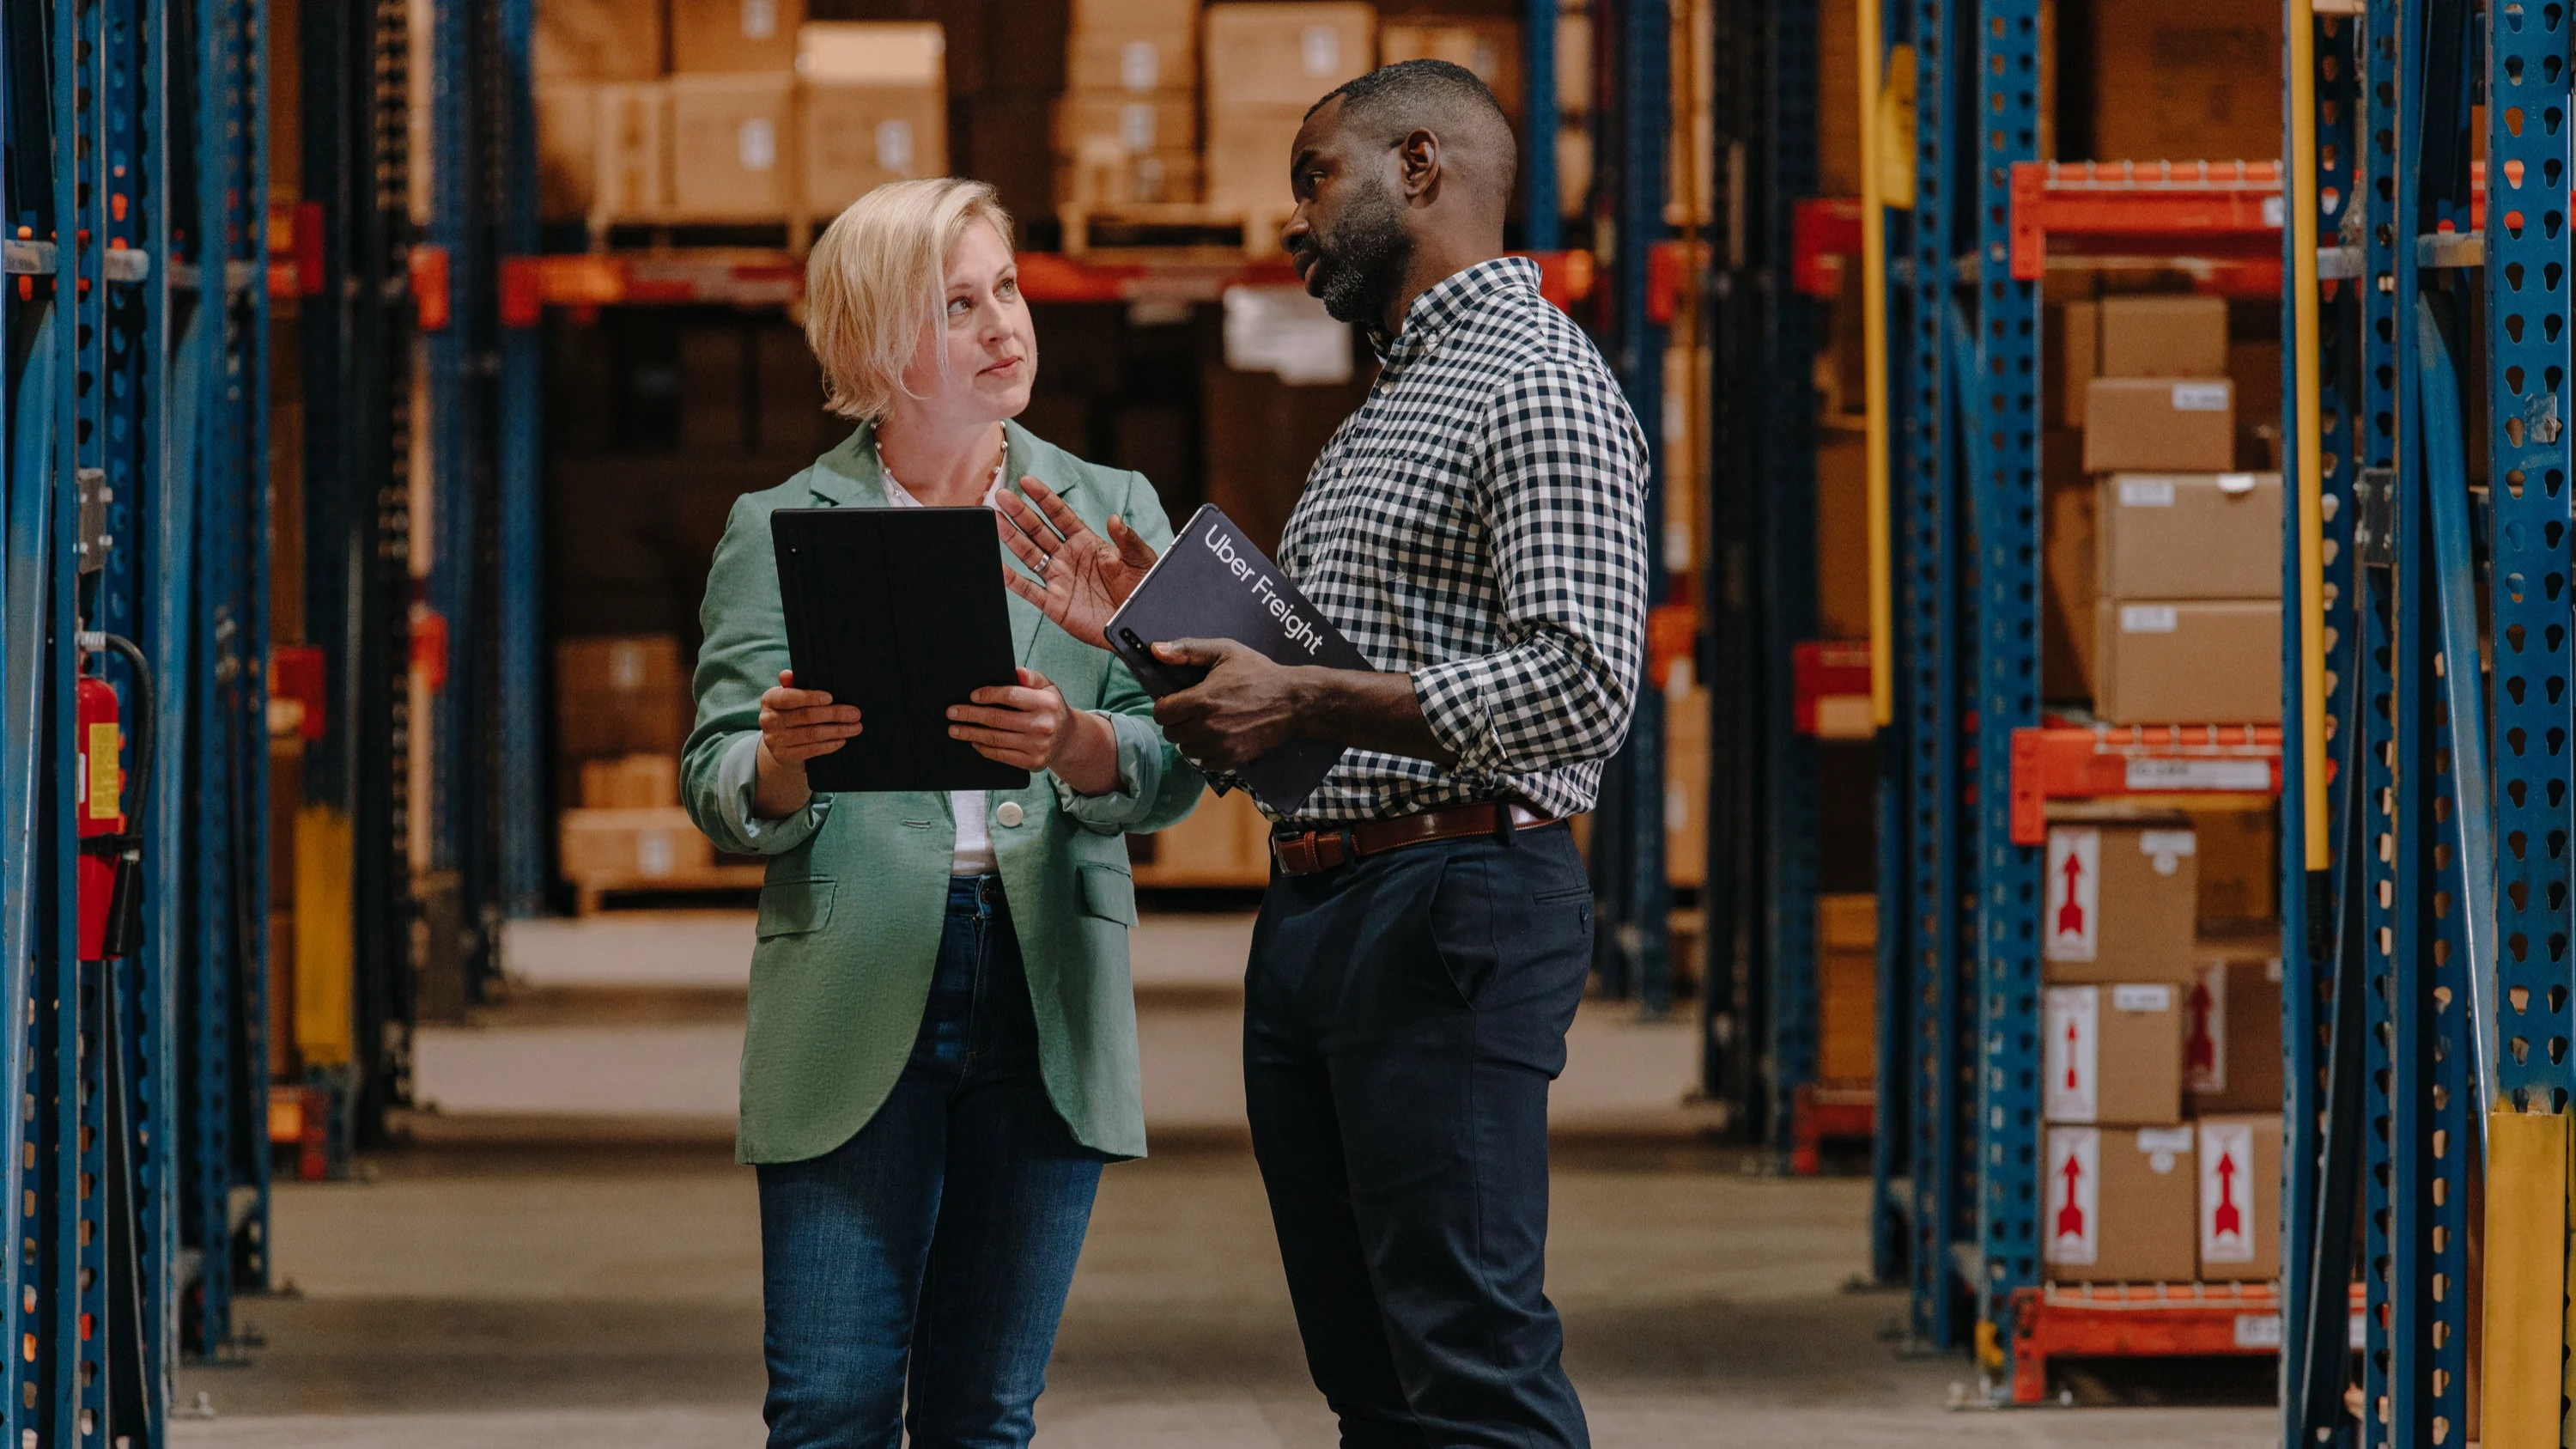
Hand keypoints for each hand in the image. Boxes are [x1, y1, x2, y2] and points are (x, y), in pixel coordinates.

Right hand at [759, 670, 862, 766]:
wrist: (780, 744)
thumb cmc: (790, 712)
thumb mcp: (789, 696)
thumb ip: (792, 684)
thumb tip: (787, 674)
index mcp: (769, 700)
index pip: (788, 697)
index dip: (809, 697)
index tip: (831, 697)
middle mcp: (768, 720)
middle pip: (805, 716)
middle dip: (834, 714)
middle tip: (855, 714)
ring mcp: (774, 740)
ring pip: (811, 734)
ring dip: (837, 731)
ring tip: (855, 727)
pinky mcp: (784, 756)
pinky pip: (811, 750)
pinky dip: (829, 745)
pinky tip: (842, 740)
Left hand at [949, 667, 1092, 772]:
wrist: (1068, 739)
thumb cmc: (1050, 708)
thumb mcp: (1048, 688)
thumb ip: (1031, 677)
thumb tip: (1015, 671)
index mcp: (1046, 703)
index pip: (1012, 696)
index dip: (989, 695)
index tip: (971, 696)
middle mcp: (1043, 725)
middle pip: (998, 719)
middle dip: (970, 715)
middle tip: (951, 712)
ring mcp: (1038, 747)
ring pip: (996, 738)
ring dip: (970, 733)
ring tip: (955, 729)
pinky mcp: (1032, 763)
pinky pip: (1001, 755)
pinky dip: (983, 748)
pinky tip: (973, 741)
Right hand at [996, 477, 1159, 649]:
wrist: (1138, 625)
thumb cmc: (1141, 589)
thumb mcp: (1141, 560)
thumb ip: (1127, 540)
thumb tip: (1115, 518)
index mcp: (1086, 542)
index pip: (1059, 515)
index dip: (1043, 498)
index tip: (1027, 481)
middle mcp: (1067, 558)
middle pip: (1038, 530)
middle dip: (1020, 513)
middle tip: (1001, 496)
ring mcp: (1059, 579)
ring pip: (1029, 554)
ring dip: (1011, 538)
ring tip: (993, 520)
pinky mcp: (1055, 604)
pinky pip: (1029, 590)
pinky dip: (1012, 580)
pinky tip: (998, 566)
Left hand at [1149, 639, 1304, 771]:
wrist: (1291, 701)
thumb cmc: (1258, 672)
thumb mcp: (1225, 651)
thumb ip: (1188, 649)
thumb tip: (1155, 649)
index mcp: (1201, 699)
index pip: (1161, 713)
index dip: (1165, 706)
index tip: (1177, 701)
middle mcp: (1207, 726)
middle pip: (1171, 733)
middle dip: (1177, 721)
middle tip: (1193, 711)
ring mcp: (1219, 746)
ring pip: (1185, 750)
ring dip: (1190, 738)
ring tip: (1205, 725)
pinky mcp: (1232, 759)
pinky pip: (1203, 763)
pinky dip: (1205, 753)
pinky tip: (1217, 738)